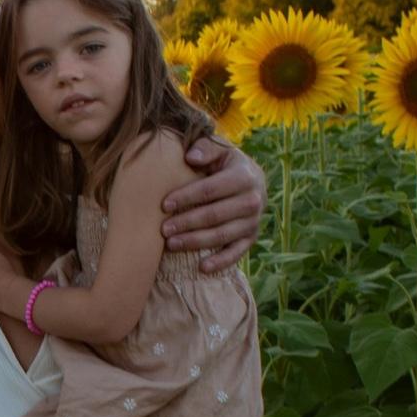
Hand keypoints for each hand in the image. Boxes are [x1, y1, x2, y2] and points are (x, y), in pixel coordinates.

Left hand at [161, 139, 266, 272]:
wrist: (250, 179)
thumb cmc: (225, 164)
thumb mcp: (219, 150)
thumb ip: (205, 148)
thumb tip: (191, 157)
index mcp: (245, 176)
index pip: (211, 189)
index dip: (187, 197)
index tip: (164, 205)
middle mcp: (253, 199)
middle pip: (215, 215)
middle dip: (187, 223)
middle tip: (163, 229)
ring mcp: (253, 221)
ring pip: (222, 235)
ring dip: (195, 242)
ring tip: (170, 245)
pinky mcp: (251, 238)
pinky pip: (236, 253)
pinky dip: (220, 262)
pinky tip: (202, 268)